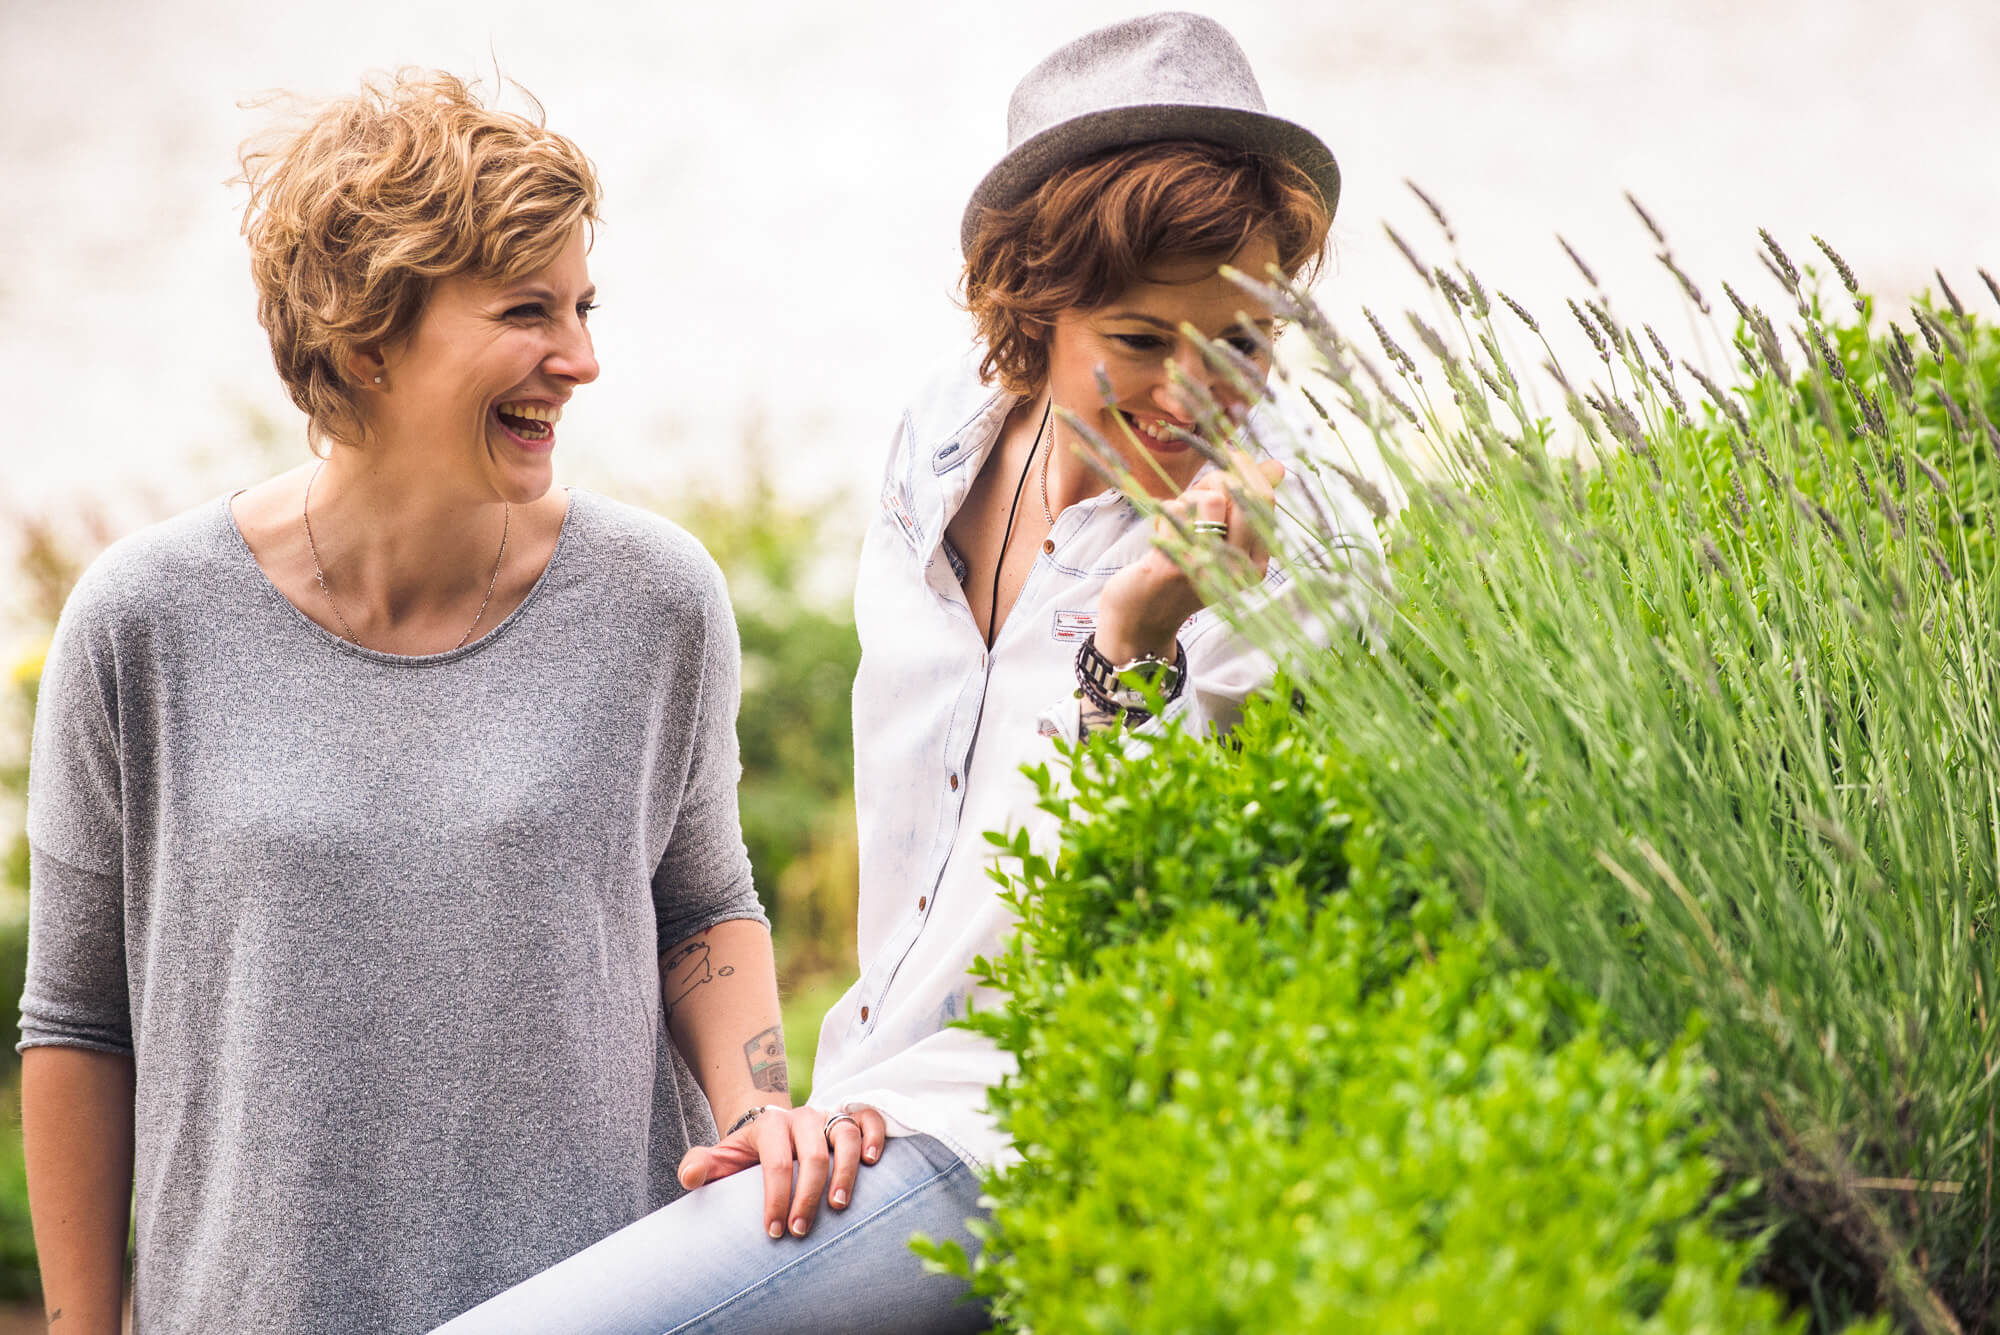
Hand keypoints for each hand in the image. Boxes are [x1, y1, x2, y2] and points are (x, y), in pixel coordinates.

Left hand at [675, 1104, 889, 1238]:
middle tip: (800, 1231)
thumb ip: (700, 1165)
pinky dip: (875, 1136)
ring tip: (838, 1207)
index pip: (775, 1162)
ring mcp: (829, 1116)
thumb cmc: (747, 1155)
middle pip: (812, 1154)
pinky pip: (870, 1118)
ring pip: (845, 1135)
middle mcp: (803, 1117)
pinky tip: (873, 1162)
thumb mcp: (721, 1159)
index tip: (774, 1232)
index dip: (775, 1198)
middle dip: (807, 1196)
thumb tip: (688, 1177)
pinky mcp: (850, 1119)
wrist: (772, 1130)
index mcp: (770, 1125)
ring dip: (845, 1172)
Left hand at [1096, 451, 1285, 661]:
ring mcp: (1207, 567)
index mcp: (1255, 565)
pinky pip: (1176, 511)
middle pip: (1241, 495)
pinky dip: (1165, 513)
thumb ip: (1247, 508)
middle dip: (1216, 480)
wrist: (1140, 623)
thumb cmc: (1182, 573)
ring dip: (1187, 498)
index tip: (1231, 456)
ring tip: (1177, 519)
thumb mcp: (1222, 544)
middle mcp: (1237, 570)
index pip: (1264, 502)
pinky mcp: (1174, 564)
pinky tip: (1160, 534)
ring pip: (1210, 499)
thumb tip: (1278, 467)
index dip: (1247, 470)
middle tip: (1196, 492)